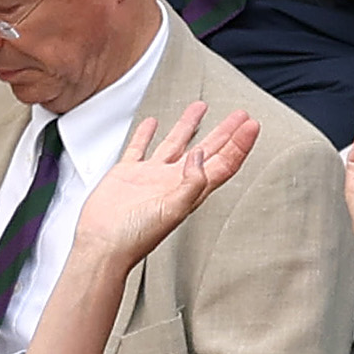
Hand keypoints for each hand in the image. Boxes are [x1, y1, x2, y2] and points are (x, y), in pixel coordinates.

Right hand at [71, 102, 259, 270]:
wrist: (102, 245)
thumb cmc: (135, 237)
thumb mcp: (172, 210)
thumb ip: (191, 182)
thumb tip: (200, 155)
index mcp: (189, 191)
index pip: (223, 164)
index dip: (239, 144)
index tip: (251, 125)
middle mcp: (173, 182)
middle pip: (207, 152)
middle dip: (225, 133)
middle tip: (240, 116)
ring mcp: (151, 177)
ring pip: (176, 144)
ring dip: (189, 125)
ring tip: (200, 107)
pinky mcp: (127, 174)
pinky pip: (140, 148)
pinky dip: (146, 134)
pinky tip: (151, 124)